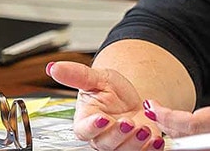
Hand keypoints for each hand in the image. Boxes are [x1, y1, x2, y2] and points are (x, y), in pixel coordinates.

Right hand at [46, 60, 163, 149]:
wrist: (131, 99)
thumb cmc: (110, 91)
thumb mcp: (96, 78)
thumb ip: (76, 75)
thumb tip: (52, 67)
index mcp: (86, 121)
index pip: (84, 129)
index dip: (93, 126)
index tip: (103, 118)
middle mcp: (101, 137)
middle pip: (106, 143)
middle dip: (119, 134)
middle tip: (130, 122)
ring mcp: (119, 145)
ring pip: (124, 150)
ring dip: (136, 142)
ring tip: (145, 128)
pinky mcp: (136, 148)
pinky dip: (150, 148)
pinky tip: (156, 139)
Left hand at [144, 50, 209, 136]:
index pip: (189, 125)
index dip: (166, 118)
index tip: (151, 106)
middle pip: (186, 137)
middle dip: (166, 125)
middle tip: (150, 109)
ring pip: (194, 141)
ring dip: (175, 130)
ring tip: (160, 115)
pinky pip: (204, 141)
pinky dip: (188, 133)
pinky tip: (180, 124)